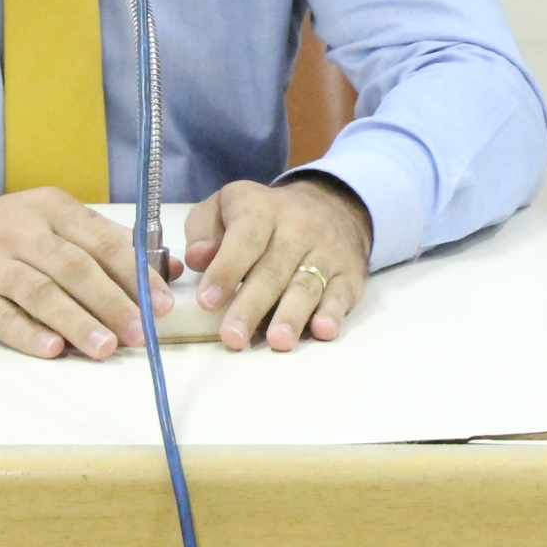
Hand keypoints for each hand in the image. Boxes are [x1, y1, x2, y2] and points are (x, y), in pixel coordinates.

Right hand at [0, 189, 171, 360]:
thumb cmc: (3, 231)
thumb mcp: (51, 220)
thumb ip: (106, 243)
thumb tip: (168, 268)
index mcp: (53, 210)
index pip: (104, 242)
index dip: (138, 274)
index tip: (163, 302)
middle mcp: (23, 233)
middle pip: (76, 268)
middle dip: (114, 302)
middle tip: (142, 332)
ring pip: (42, 293)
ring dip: (78, 322)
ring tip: (107, 348)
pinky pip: (1, 316)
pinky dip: (28, 333)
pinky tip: (52, 349)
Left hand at [184, 176, 373, 351]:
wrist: (333, 204)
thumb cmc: (264, 216)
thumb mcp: (227, 206)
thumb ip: (203, 229)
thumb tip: (196, 258)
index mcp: (261, 209)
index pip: (245, 238)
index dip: (226, 270)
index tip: (207, 302)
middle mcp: (298, 228)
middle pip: (273, 269)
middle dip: (252, 305)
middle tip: (233, 337)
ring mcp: (327, 251)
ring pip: (307, 284)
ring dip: (292, 315)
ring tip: (278, 342)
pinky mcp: (350, 272)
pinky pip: (341, 292)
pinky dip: (333, 312)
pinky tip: (323, 330)